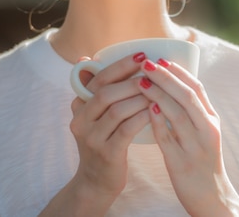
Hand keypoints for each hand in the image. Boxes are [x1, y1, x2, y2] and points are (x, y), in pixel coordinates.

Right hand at [69, 53, 150, 198]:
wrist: (96, 182)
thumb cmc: (103, 141)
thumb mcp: (94, 115)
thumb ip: (96, 90)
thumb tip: (87, 57)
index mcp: (78, 107)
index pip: (97, 79)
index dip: (119, 65)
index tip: (141, 55)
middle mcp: (80, 121)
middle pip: (105, 93)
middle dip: (131, 79)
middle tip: (153, 71)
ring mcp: (92, 139)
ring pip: (117, 110)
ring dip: (140, 97)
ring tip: (159, 89)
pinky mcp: (106, 153)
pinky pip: (127, 130)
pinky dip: (142, 117)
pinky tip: (156, 109)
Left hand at [138, 59, 238, 215]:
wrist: (212, 197)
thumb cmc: (203, 162)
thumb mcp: (204, 134)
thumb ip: (193, 113)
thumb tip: (173, 88)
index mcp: (212, 120)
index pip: (197, 89)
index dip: (179, 72)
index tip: (162, 59)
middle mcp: (207, 130)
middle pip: (186, 96)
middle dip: (166, 77)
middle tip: (146, 64)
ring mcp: (195, 147)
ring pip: (177, 114)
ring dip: (158, 94)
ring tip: (140, 81)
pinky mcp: (181, 163)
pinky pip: (167, 138)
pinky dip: (157, 121)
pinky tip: (145, 109)